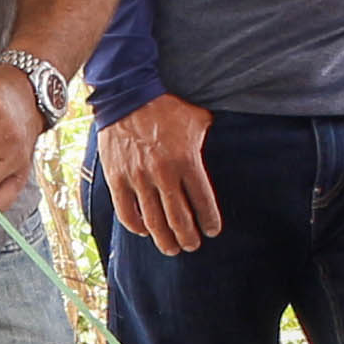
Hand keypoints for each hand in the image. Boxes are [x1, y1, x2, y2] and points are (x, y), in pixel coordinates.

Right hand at [97, 94, 219, 256]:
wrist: (128, 94)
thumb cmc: (167, 106)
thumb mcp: (197, 119)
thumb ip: (208, 139)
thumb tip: (226, 141)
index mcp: (187, 161)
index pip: (203, 202)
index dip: (209, 222)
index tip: (212, 232)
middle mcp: (163, 174)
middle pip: (179, 218)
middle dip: (188, 237)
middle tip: (193, 246)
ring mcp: (138, 178)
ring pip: (153, 221)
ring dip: (164, 239)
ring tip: (172, 249)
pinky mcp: (117, 177)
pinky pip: (126, 211)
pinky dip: (136, 226)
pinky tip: (144, 231)